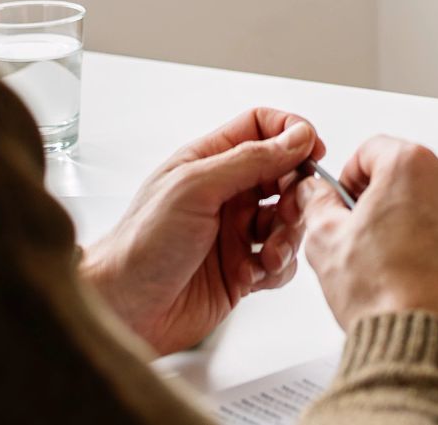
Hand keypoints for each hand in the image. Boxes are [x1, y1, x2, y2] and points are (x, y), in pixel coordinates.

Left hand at [82, 107, 322, 354]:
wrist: (125, 309)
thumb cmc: (141, 245)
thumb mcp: (196, 188)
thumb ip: (250, 159)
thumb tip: (296, 136)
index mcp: (209, 162)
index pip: (262, 128)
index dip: (292, 134)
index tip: (313, 151)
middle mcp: (226, 193)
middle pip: (284, 175)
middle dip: (295, 193)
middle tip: (290, 210)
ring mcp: (235, 232)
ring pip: (288, 221)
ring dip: (287, 236)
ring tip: (268, 253)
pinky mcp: (243, 269)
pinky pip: (282, 261)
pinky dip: (278, 268)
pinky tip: (252, 275)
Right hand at [297, 136, 437, 352]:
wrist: (425, 348)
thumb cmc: (383, 296)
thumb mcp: (326, 242)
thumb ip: (318, 204)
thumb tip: (317, 193)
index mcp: (412, 167)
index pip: (374, 150)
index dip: (353, 176)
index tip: (349, 200)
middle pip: (415, 178)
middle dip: (392, 202)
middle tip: (373, 240)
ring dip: (427, 226)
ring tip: (404, 267)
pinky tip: (433, 280)